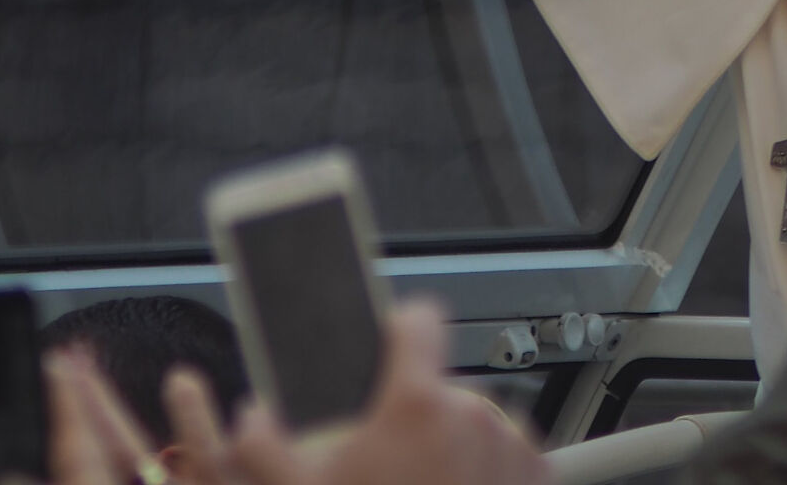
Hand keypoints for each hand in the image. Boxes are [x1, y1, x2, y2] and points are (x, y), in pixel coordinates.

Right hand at [49, 304, 548, 484]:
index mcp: (417, 402)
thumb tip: (251, 417)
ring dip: (455, 440)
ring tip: (425, 482)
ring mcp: (509, 441)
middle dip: (417, 410)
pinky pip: (509, 450)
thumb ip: (265, 445)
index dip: (399, 326)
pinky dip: (489, 467)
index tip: (391, 340)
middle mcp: (471, 412)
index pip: (418, 318)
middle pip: (439, 382)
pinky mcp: (534, 471)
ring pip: (475, 417)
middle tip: (392, 459)